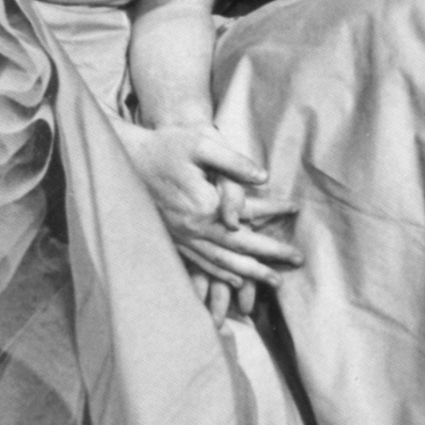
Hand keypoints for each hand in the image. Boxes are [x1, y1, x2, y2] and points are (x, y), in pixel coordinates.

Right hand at [117, 122, 302, 323]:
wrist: (127, 159)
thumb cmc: (167, 146)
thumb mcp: (201, 144)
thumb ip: (234, 162)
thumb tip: (263, 178)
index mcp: (205, 205)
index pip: (249, 213)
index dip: (274, 211)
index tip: (297, 209)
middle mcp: (194, 228)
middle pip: (240, 246)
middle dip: (270, 256)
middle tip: (297, 260)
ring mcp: (182, 238)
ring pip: (223, 262)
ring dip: (251, 272)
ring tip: (274, 280)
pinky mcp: (174, 240)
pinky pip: (202, 264)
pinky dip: (222, 274)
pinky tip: (236, 281)